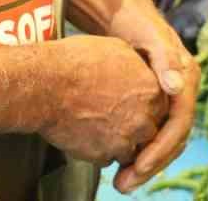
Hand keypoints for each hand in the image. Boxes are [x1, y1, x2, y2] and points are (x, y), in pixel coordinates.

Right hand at [39, 35, 167, 171]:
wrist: (47, 85)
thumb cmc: (77, 62)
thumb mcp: (118, 50)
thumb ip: (139, 69)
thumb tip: (142, 73)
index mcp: (152, 89)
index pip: (160, 105)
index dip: (144, 105)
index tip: (130, 103)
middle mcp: (144, 117)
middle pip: (149, 129)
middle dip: (135, 125)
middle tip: (115, 116)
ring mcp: (125, 139)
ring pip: (131, 148)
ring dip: (120, 141)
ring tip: (99, 125)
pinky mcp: (103, 155)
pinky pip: (109, 158)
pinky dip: (101, 150)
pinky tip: (87, 134)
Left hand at [103, 0, 199, 191]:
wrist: (125, 11)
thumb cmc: (134, 22)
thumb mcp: (148, 35)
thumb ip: (164, 59)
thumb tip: (177, 87)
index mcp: (188, 76)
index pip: (180, 124)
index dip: (160, 149)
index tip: (137, 168)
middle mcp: (185, 89)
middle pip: (175, 138)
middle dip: (152, 164)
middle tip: (124, 185)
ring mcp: (173, 96)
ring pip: (166, 139)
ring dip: (146, 163)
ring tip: (121, 181)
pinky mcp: (159, 100)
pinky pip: (155, 132)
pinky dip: (141, 149)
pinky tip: (120, 162)